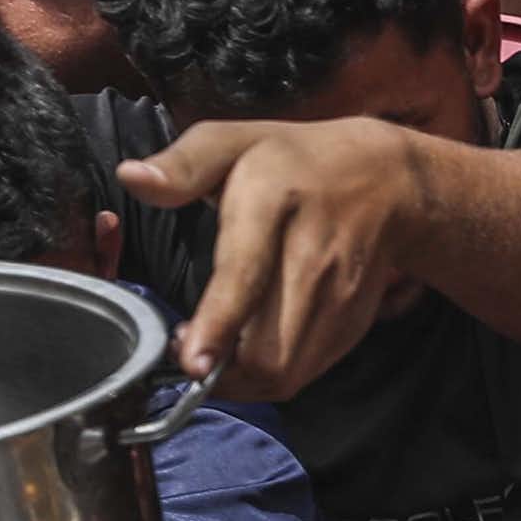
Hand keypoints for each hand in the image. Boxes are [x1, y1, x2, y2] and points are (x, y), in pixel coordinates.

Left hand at [119, 120, 424, 399]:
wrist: (388, 185)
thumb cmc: (298, 162)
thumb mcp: (235, 140)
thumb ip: (183, 164)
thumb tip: (132, 179)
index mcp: (274, 205)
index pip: (246, 276)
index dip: (219, 327)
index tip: (192, 361)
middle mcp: (314, 261)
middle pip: (270, 350)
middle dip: (222, 370)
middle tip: (188, 348)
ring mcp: (339, 301)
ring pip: (287, 372)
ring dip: (243, 380)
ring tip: (215, 352)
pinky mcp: (351, 326)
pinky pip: (305, 373)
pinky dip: (269, 376)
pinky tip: (248, 350)